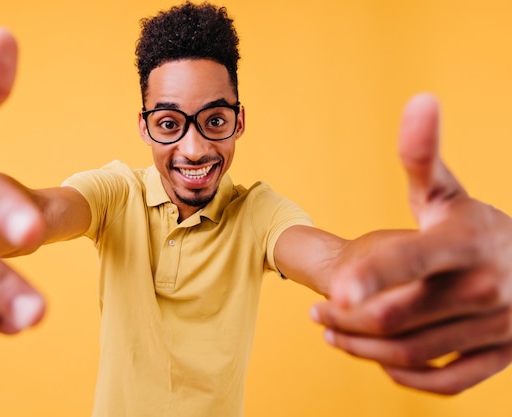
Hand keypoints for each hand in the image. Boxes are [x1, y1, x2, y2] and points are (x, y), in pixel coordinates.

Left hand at [311, 94, 511, 393]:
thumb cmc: (475, 227)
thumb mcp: (447, 191)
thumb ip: (423, 154)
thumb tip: (418, 99)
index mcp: (465, 241)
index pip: (411, 259)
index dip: (370, 275)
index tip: (333, 290)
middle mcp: (485, 287)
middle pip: (395, 318)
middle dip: (345, 319)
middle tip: (317, 313)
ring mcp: (497, 327)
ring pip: (410, 353)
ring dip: (361, 348)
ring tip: (332, 333)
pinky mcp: (501, 356)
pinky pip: (447, 382)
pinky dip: (407, 379)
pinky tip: (377, 361)